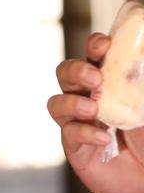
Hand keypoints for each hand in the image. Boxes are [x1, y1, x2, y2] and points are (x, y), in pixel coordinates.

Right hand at [49, 32, 143, 192]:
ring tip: (92, 109)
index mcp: (108, 84)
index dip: (93, 46)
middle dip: (75, 71)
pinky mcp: (74, 147)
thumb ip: (143, 87)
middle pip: (64, 74)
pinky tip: (104, 138)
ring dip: (72, 102)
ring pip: (56, 103)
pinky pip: (69, 134)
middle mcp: (88, 98)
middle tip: (94, 78)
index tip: (104, 45)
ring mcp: (78, 123)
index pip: (92, 57)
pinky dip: (85, 133)